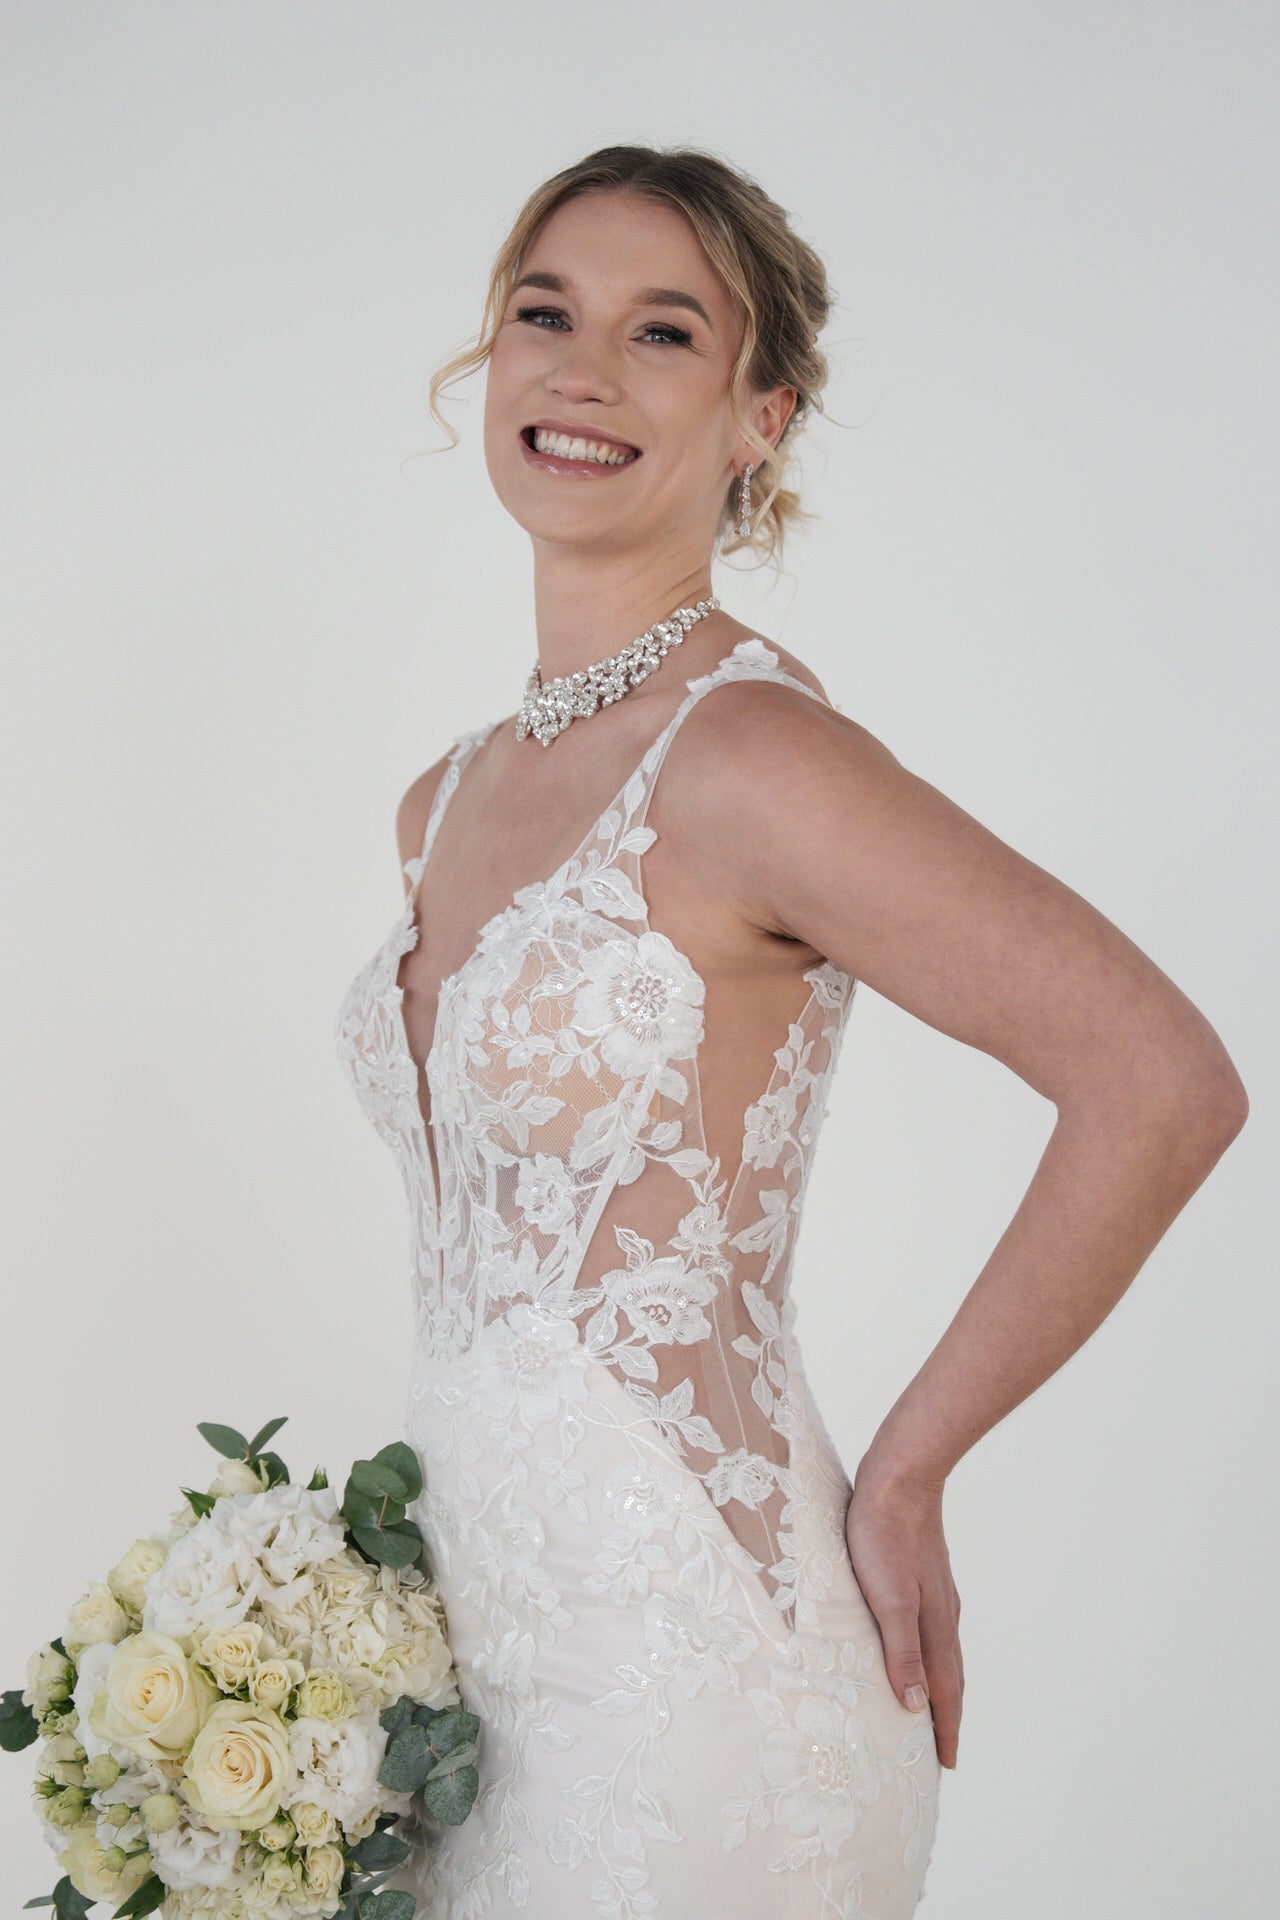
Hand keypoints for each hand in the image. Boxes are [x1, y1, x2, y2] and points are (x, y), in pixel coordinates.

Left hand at [845, 1458, 962, 1768]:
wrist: (899, 1477)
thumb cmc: (884, 1535)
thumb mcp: (887, 1599)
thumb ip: (902, 1651)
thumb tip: (915, 1705)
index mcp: (936, 1626)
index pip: (945, 1691)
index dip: (945, 1729)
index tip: (946, 1764)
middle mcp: (942, 1614)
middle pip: (948, 1677)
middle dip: (944, 1716)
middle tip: (939, 1749)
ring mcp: (934, 1593)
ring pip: (939, 1651)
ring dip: (936, 1684)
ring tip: (925, 1707)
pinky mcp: (921, 1574)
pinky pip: (928, 1628)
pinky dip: (924, 1653)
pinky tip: (910, 1646)